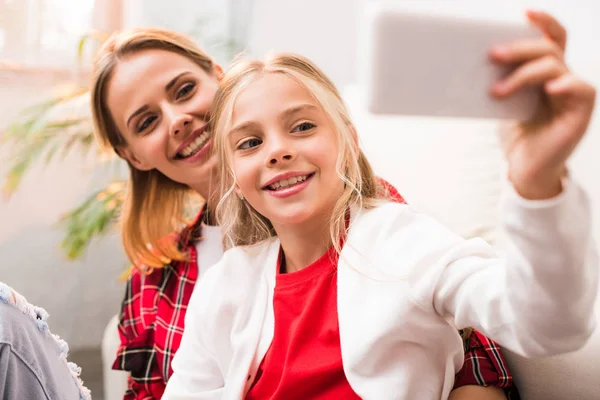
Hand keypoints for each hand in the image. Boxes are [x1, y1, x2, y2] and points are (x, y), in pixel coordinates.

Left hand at [490, 10, 595, 199]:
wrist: (524, 170)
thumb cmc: (516, 136)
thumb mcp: (504, 103)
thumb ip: (499, 81)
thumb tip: (470, 62)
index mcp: (545, 74)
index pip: (551, 38)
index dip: (543, 22)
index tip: (523, 12)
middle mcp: (562, 79)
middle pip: (548, 48)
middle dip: (520, 48)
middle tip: (493, 54)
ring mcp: (573, 94)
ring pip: (555, 66)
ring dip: (523, 74)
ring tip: (497, 90)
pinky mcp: (580, 113)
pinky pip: (580, 89)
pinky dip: (564, 85)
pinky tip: (548, 89)